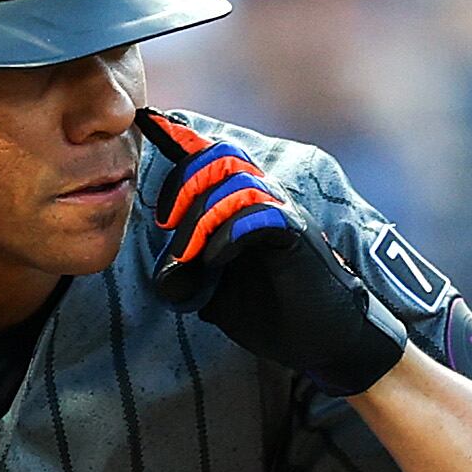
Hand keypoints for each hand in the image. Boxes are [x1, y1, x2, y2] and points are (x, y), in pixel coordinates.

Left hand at [138, 109, 407, 396]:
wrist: (321, 339)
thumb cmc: (273, 313)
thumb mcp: (215, 298)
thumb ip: (188, 280)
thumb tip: (165, 273)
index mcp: (243, 206)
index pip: (211, 159)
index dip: (180, 142)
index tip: (150, 133)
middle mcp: (264, 200)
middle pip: (221, 155)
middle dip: (185, 182)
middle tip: (166, 222)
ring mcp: (282, 216)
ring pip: (238, 183)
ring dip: (202, 218)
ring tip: (188, 259)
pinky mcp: (296, 238)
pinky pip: (261, 216)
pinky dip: (230, 235)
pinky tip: (216, 262)